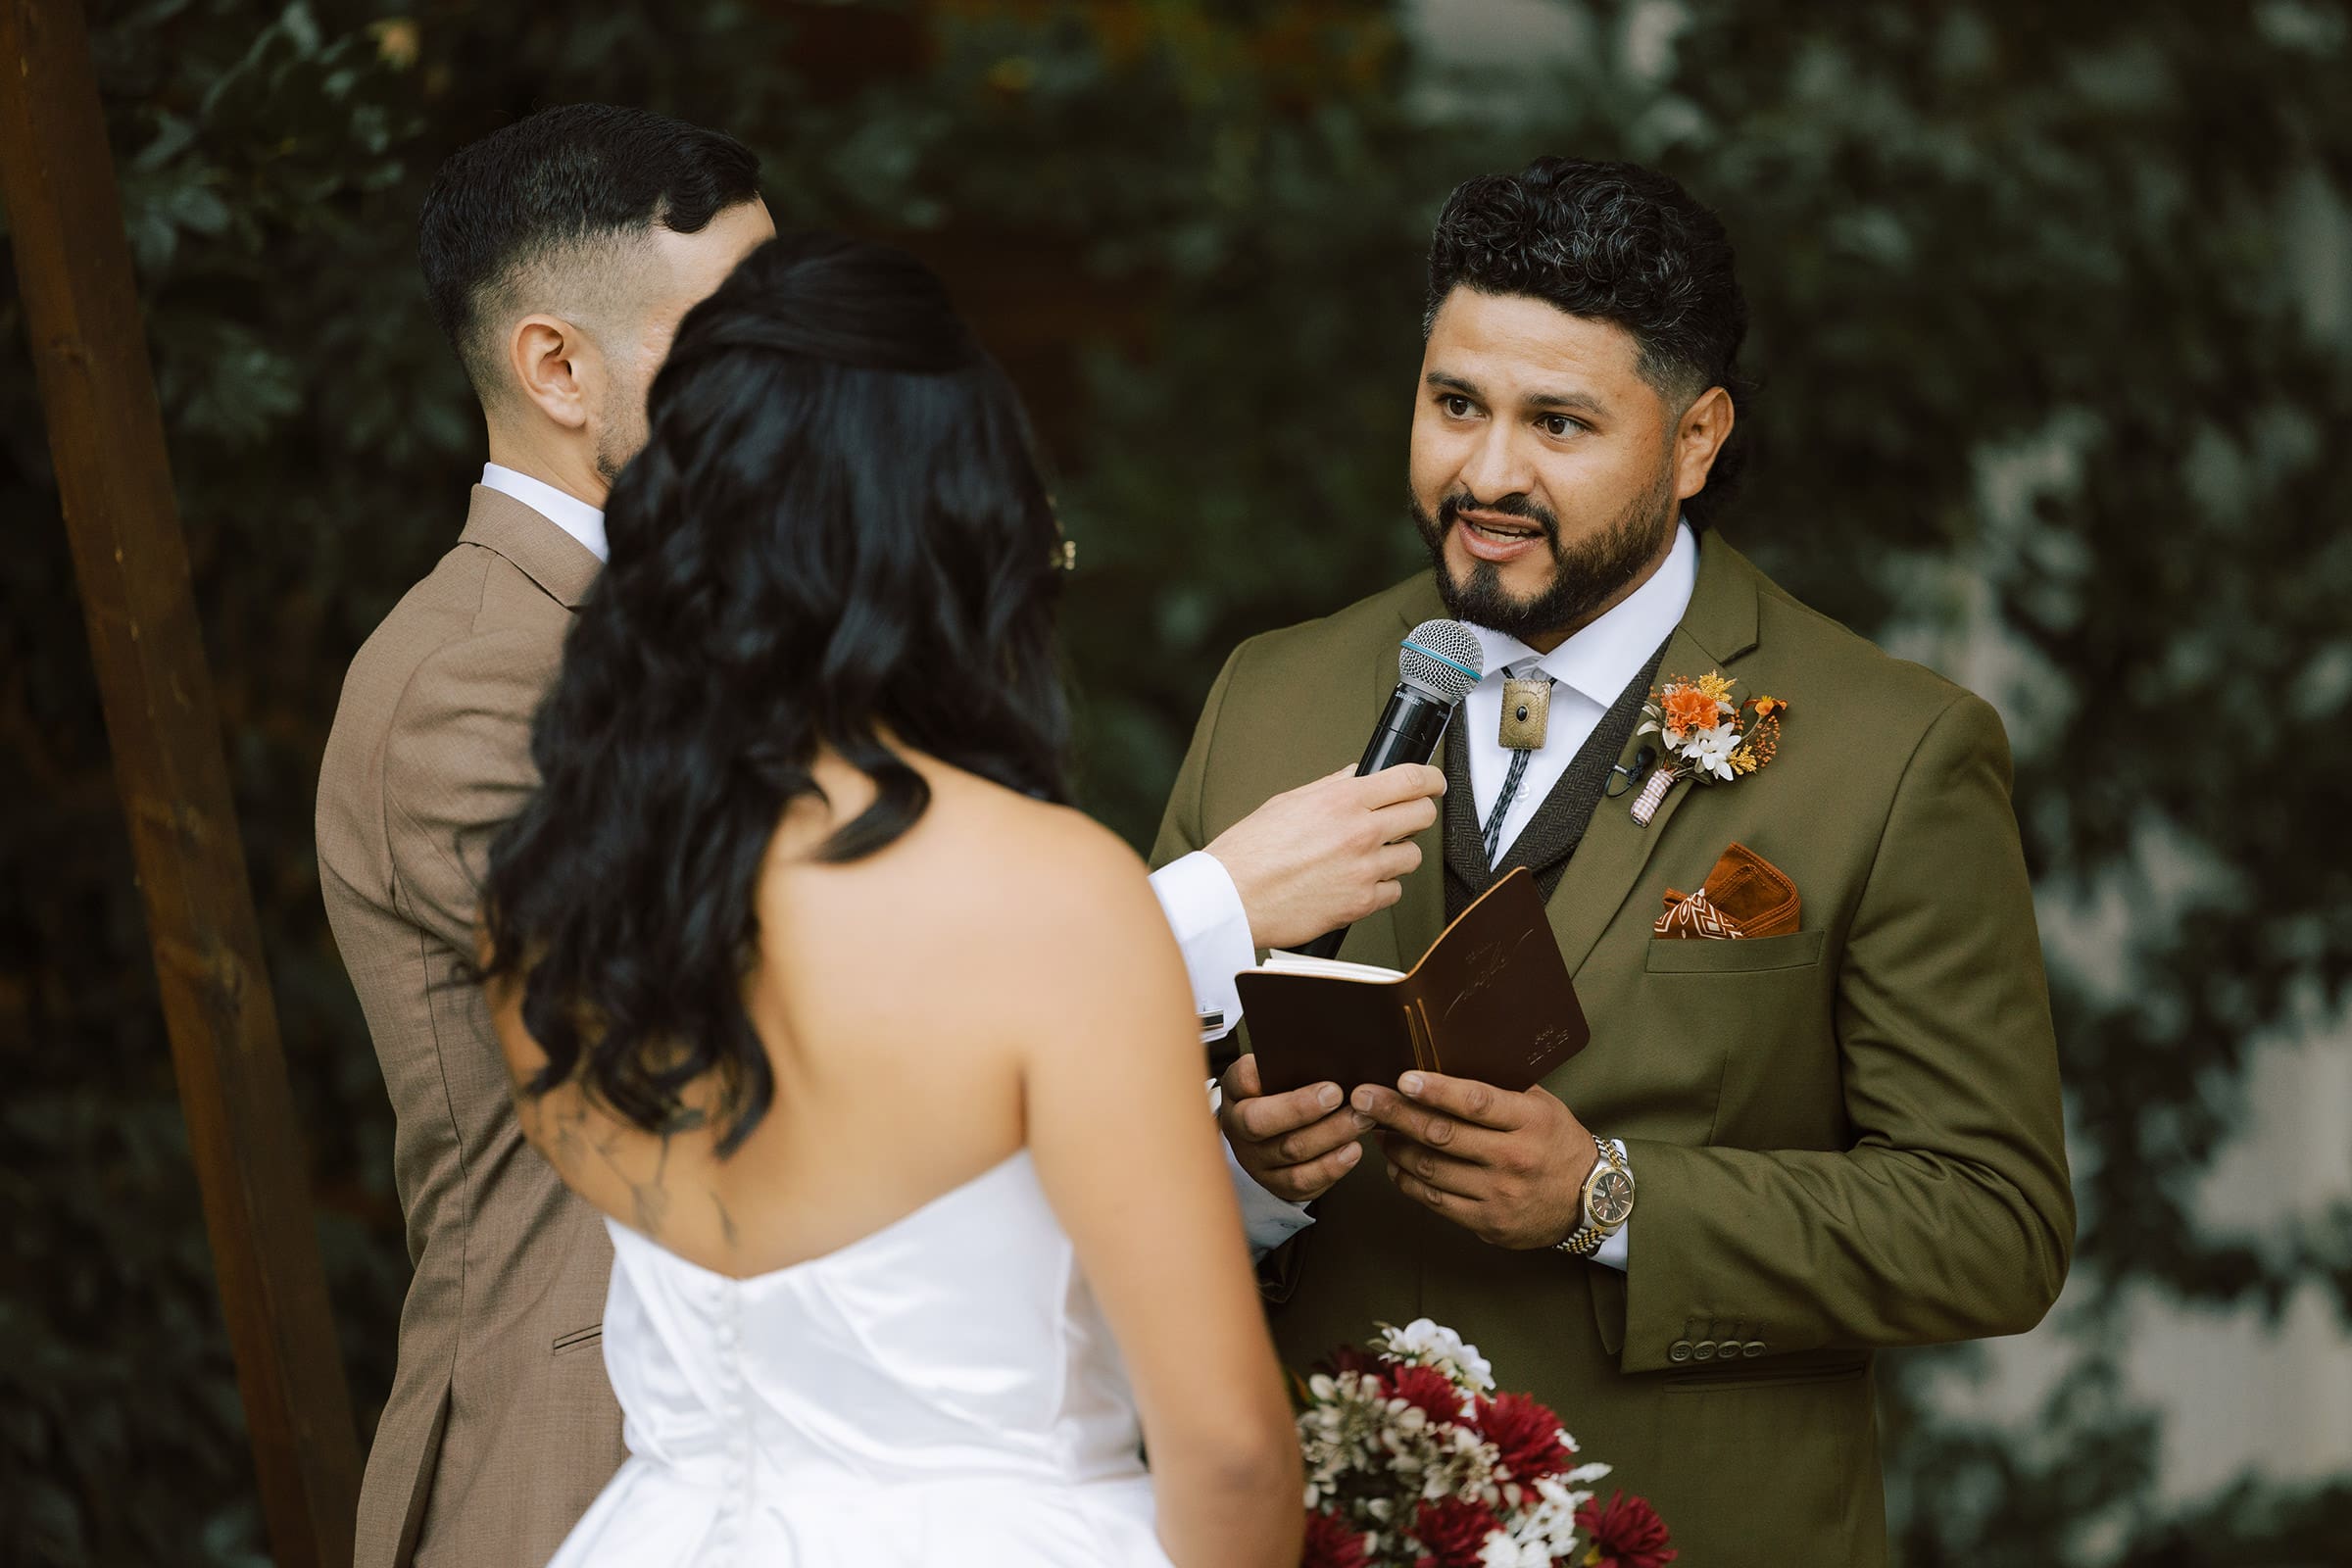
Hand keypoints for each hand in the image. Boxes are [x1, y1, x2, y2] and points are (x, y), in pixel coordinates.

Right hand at [1205, 764, 1445, 951]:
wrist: (1232, 898)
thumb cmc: (1249, 853)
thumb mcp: (1286, 803)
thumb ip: (1329, 787)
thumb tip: (1355, 776)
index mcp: (1341, 800)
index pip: (1409, 780)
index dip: (1430, 779)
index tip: (1433, 782)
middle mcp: (1359, 832)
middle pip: (1422, 815)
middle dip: (1418, 814)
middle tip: (1404, 819)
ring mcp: (1364, 869)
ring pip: (1413, 856)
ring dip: (1397, 854)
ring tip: (1368, 857)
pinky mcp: (1361, 903)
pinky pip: (1394, 892)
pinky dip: (1381, 887)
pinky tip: (1357, 882)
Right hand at [1216, 1053, 1371, 1204]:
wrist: (1268, 1141)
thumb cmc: (1280, 1098)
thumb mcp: (1277, 1077)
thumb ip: (1292, 1065)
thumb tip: (1330, 1053)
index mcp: (1236, 1092)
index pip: (1241, 1079)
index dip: (1260, 1074)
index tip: (1295, 1062)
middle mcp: (1239, 1128)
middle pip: (1260, 1122)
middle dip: (1300, 1108)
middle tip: (1335, 1094)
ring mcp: (1255, 1160)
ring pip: (1290, 1150)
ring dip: (1330, 1134)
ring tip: (1360, 1118)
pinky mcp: (1277, 1184)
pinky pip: (1303, 1181)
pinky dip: (1331, 1166)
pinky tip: (1352, 1150)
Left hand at [1353, 1071, 1598, 1249]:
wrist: (1592, 1201)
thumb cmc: (1557, 1143)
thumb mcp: (1542, 1106)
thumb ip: (1501, 1088)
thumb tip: (1447, 1062)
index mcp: (1530, 1121)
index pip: (1476, 1102)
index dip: (1436, 1090)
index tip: (1402, 1078)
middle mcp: (1514, 1158)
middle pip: (1443, 1135)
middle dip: (1396, 1114)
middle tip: (1363, 1098)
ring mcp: (1499, 1194)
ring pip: (1431, 1170)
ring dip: (1395, 1147)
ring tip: (1376, 1129)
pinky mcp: (1488, 1223)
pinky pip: (1436, 1202)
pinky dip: (1408, 1181)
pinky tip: (1395, 1164)